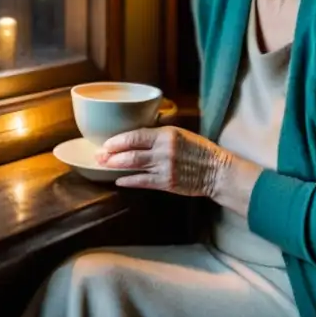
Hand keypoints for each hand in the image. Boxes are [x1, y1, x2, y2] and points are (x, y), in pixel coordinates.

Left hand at [96, 126, 232, 196]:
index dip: (118, 140)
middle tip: (99, 156)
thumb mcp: (180, 133)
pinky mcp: (167, 183)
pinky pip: (143, 181)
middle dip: (111, 154)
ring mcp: (164, 167)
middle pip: (130, 152)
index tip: (106, 143)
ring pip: (134, 166)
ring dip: (116, 166)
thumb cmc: (199, 150)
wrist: (216, 170)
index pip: (135, 135)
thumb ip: (159, 135)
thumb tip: (137, 136)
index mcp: (166, 134)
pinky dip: (129, 181)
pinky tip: (119, 181)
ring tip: (104, 165)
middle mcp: (163, 150)